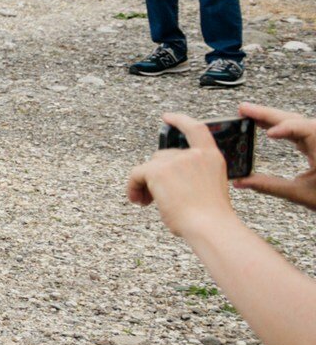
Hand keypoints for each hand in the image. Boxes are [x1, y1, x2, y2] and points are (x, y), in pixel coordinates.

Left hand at [128, 113, 238, 236]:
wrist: (210, 227)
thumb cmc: (212, 217)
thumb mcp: (209, 188)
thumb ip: (193, 176)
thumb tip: (168, 180)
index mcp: (211, 158)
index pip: (196, 129)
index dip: (180, 120)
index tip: (167, 117)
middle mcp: (194, 155)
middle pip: (163, 156)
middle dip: (156, 174)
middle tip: (153, 196)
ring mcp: (176, 161)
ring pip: (149, 167)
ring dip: (145, 183)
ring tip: (148, 202)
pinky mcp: (158, 171)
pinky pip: (136, 174)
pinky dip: (133, 187)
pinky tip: (138, 201)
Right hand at [238, 103, 315, 211]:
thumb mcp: (300, 194)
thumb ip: (268, 186)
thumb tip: (241, 182)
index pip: (303, 128)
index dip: (285, 128)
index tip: (269, 134)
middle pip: (294, 119)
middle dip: (268, 114)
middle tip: (243, 109)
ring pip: (295, 121)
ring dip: (272, 117)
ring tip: (249, 114)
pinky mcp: (315, 146)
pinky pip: (298, 130)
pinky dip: (281, 127)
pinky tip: (267, 126)